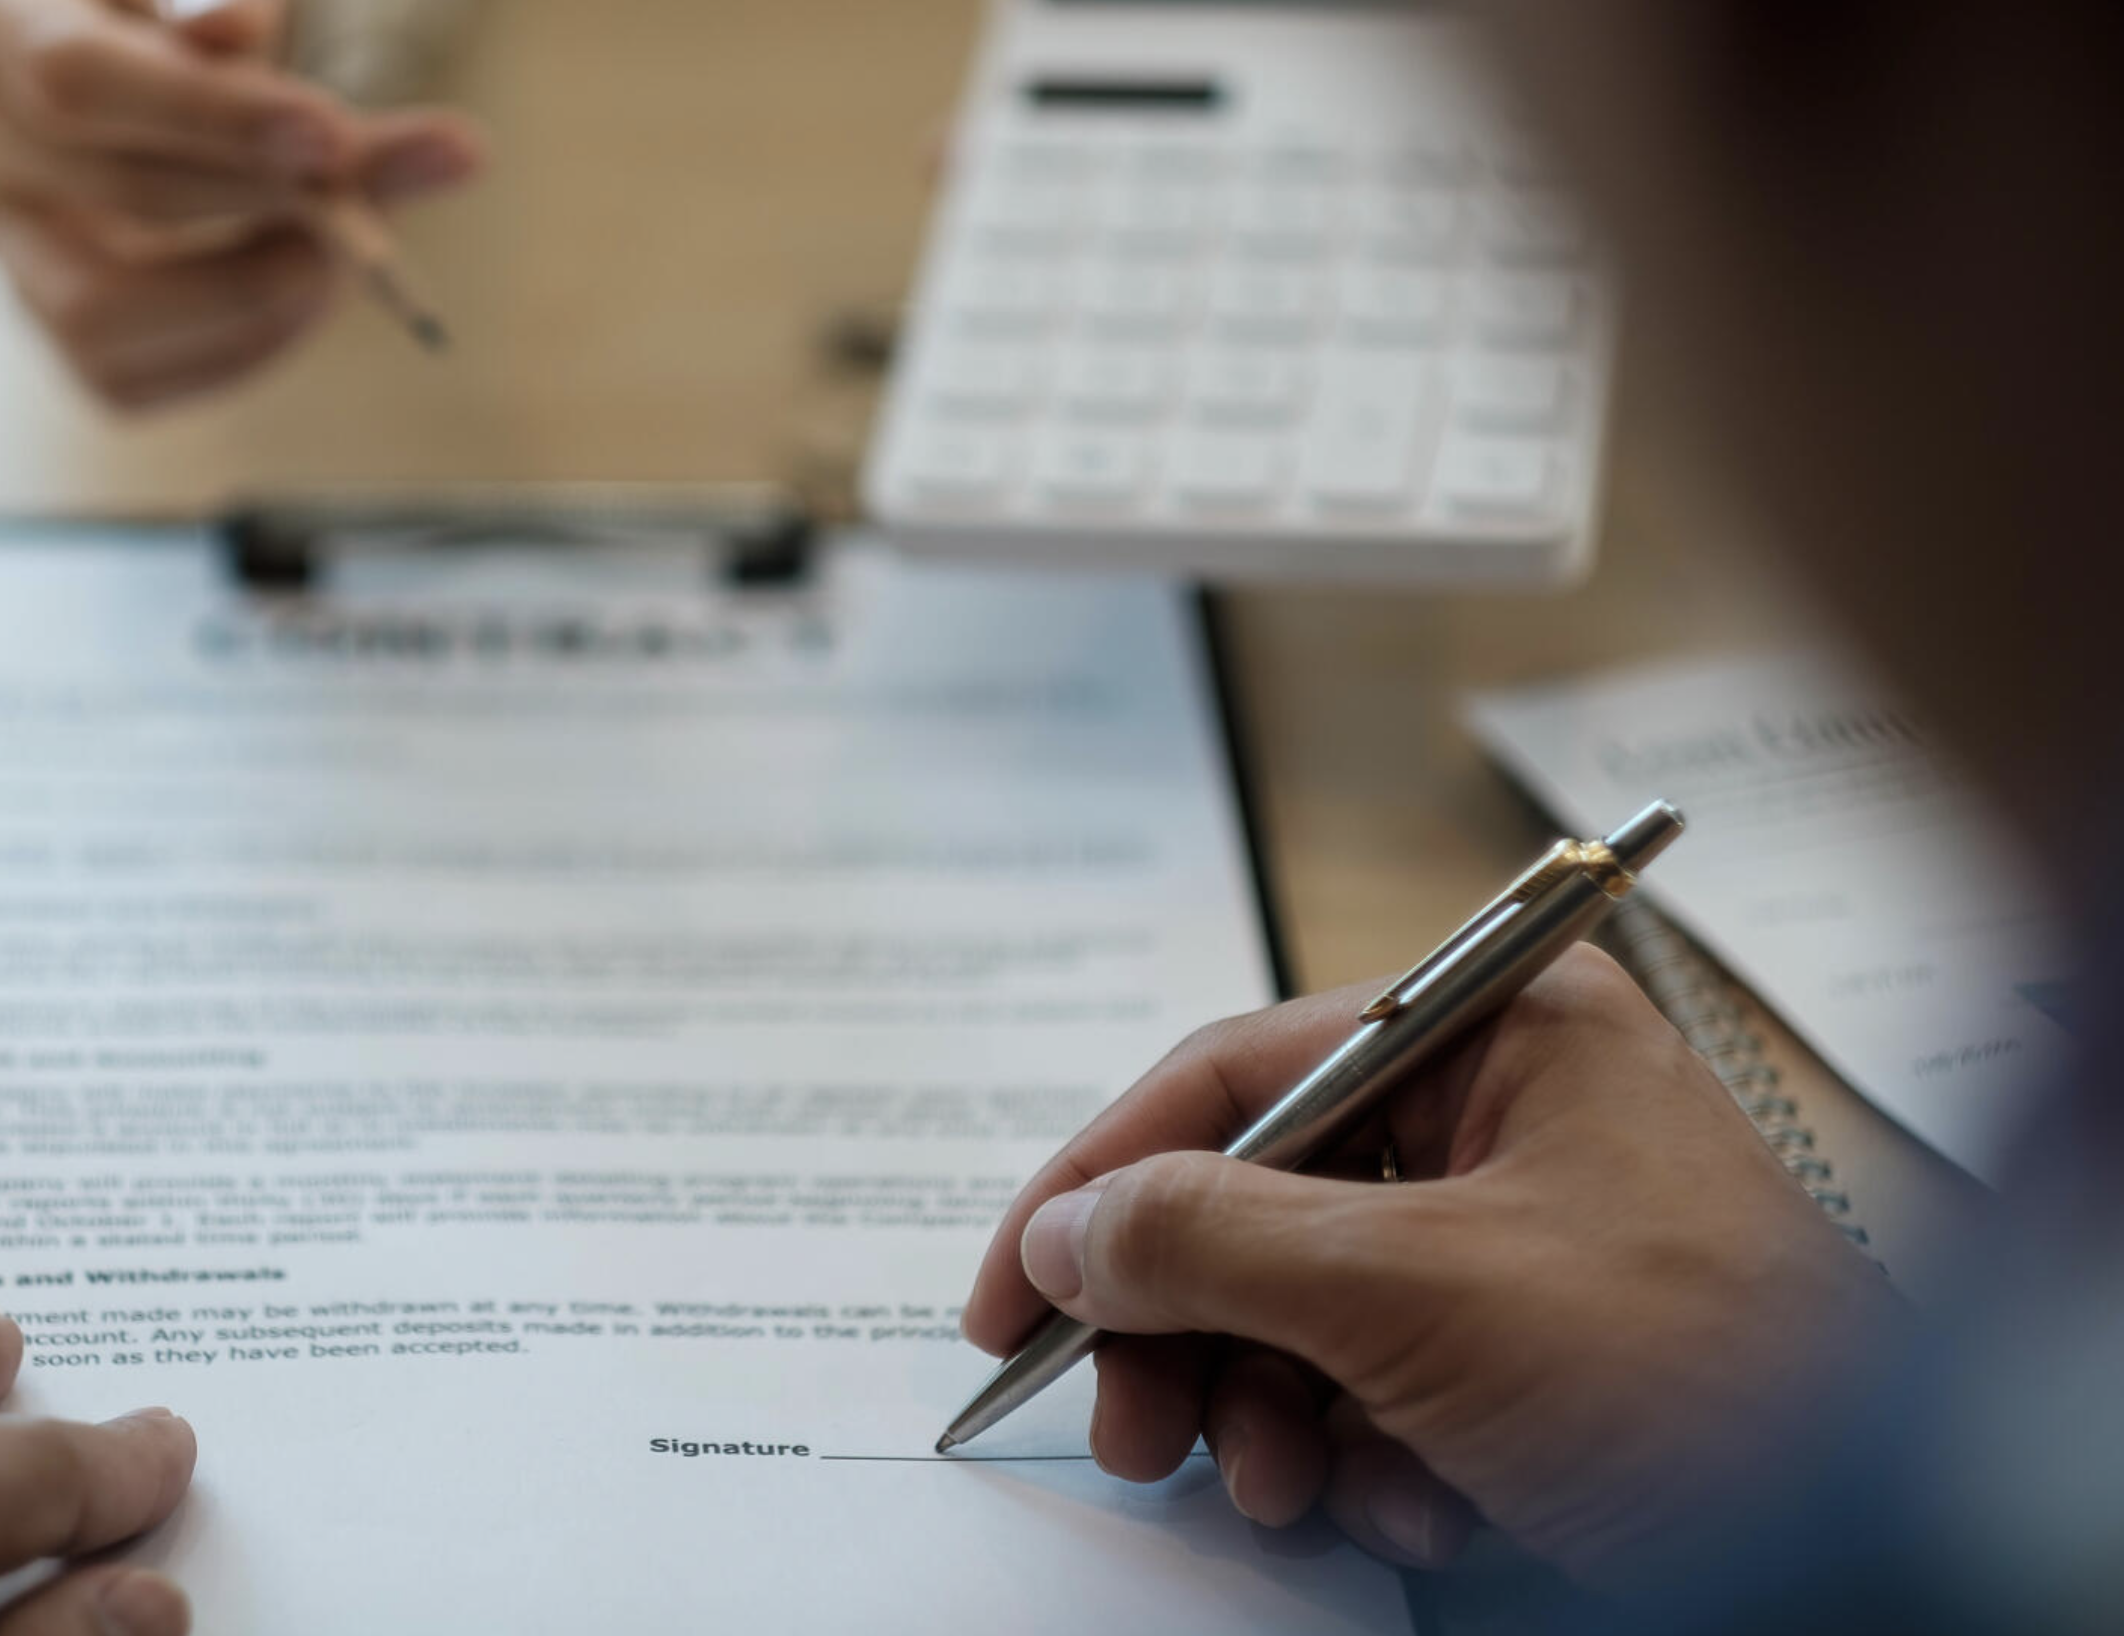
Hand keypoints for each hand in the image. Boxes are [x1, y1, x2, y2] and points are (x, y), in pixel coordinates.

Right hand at [0, 0, 483, 407]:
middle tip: (372, 188)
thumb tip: (257, 50)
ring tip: (337, 253)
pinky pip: (124, 378)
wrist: (100, 32)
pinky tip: (301, 298)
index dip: (209, 116)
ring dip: (243, 293)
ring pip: (94, 313)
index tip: (331, 134)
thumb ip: (221, 8)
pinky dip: (235, 351)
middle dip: (263, 196)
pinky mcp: (32, 312)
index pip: (75, 80)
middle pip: (107, 188)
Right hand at [961, 945, 1902, 1579]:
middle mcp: (1509, 1113)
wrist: (1889, 1539)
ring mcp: (1529, 1236)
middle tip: (1135, 1433)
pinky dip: (1370, 1461)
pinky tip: (1418, 1514)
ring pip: (1312, 1310)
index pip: (1235, 1077)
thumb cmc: (1697, 1374)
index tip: (1009, 1295)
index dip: (1097, 1184)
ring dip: (1273, 1416)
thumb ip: (1211, 1240)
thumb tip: (1071, 1231)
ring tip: (1285, 1493)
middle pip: (1262, 1204)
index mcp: (1497, 1033)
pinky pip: (1388, 1385)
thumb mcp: (1413, 1291)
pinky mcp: (1544, 1350)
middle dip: (1191, 1334)